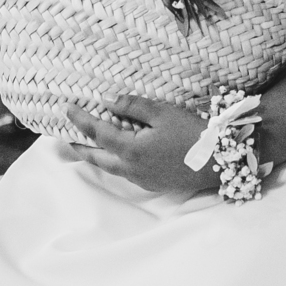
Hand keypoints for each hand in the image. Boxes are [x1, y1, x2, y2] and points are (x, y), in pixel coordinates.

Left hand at [63, 95, 217, 197]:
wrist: (219, 162)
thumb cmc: (193, 134)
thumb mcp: (163, 113)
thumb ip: (132, 106)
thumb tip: (107, 101)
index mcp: (130, 150)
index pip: (96, 132)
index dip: (80, 119)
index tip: (67, 108)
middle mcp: (131, 169)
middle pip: (96, 158)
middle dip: (79, 146)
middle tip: (66, 136)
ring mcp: (142, 179)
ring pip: (110, 167)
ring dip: (97, 155)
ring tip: (89, 144)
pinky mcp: (153, 183)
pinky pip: (126, 172)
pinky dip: (115, 161)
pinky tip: (121, 152)